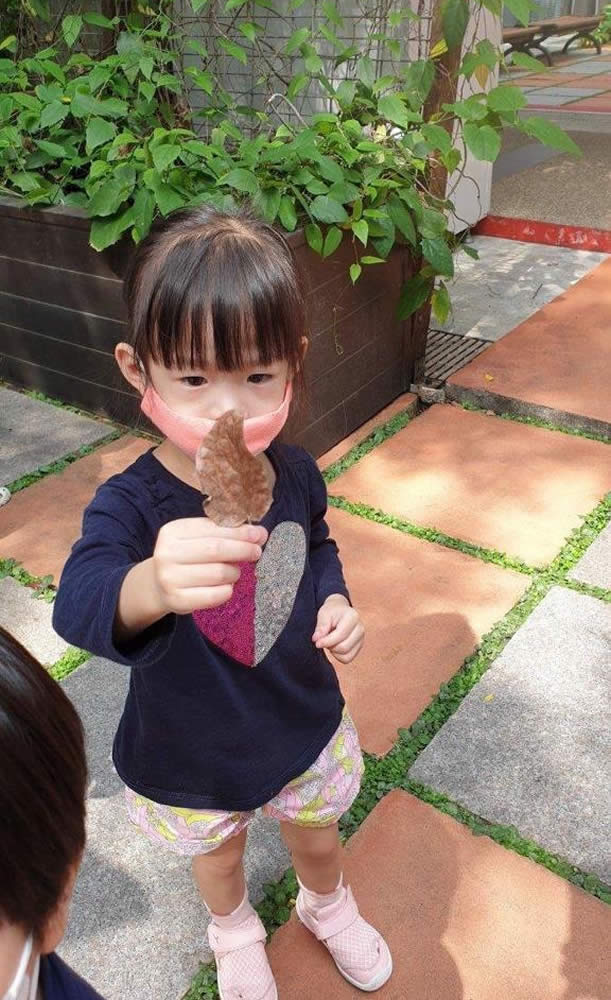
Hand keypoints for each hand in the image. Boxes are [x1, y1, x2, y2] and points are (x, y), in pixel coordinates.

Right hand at [152, 517, 267, 615]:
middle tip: (256, 552)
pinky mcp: (177, 600)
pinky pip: (215, 595)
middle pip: (216, 549)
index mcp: (172, 532)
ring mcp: (169, 578)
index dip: (240, 532)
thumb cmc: (187, 558)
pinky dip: (228, 590)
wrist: (159, 585)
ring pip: (219, 573)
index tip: (259, 534)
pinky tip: (226, 587)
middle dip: (242, 549)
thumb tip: (259, 533)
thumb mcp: (197, 539)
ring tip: (234, 572)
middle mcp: (166, 554)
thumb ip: (225, 533)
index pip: (213, 529)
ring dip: (235, 572)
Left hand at [312, 594, 364, 663]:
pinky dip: (338, 656)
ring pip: (346, 656)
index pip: (340, 635)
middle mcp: (360, 628)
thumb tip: (316, 639)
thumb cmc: (331, 612)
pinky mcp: (359, 647)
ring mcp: (361, 639)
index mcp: (353, 617)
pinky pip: (347, 659)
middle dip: (330, 646)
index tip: (316, 642)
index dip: (326, 641)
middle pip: (344, 648)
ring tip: (330, 641)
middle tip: (324, 638)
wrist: (339, 611)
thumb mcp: (323, 614)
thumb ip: (321, 626)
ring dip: (334, 651)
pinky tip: (335, 646)